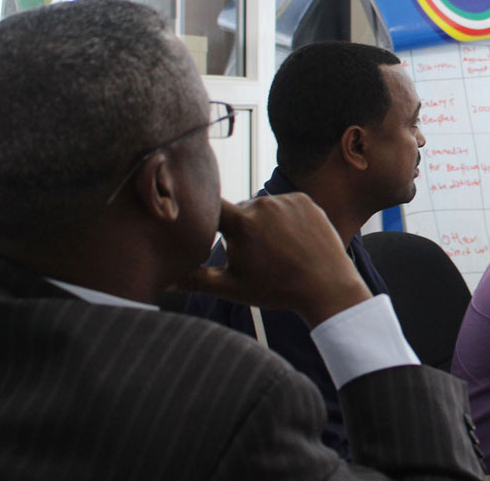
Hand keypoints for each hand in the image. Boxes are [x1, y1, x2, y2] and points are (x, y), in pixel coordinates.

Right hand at [182, 195, 371, 327]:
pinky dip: (283, 218)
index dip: (200, 212)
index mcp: (241, 222)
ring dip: (261, 223)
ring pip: (261, 208)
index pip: (208, 207)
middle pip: (237, 212)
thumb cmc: (277, 289)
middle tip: (251, 256)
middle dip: (237, 229)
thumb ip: (194, 279)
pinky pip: (284, 205)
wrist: (326, 286)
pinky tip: (291, 240)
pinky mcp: (306, 200)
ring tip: (275, 251)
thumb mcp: (231, 287)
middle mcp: (263, 204)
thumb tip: (163, 278)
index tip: (193, 218)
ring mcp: (287, 200)